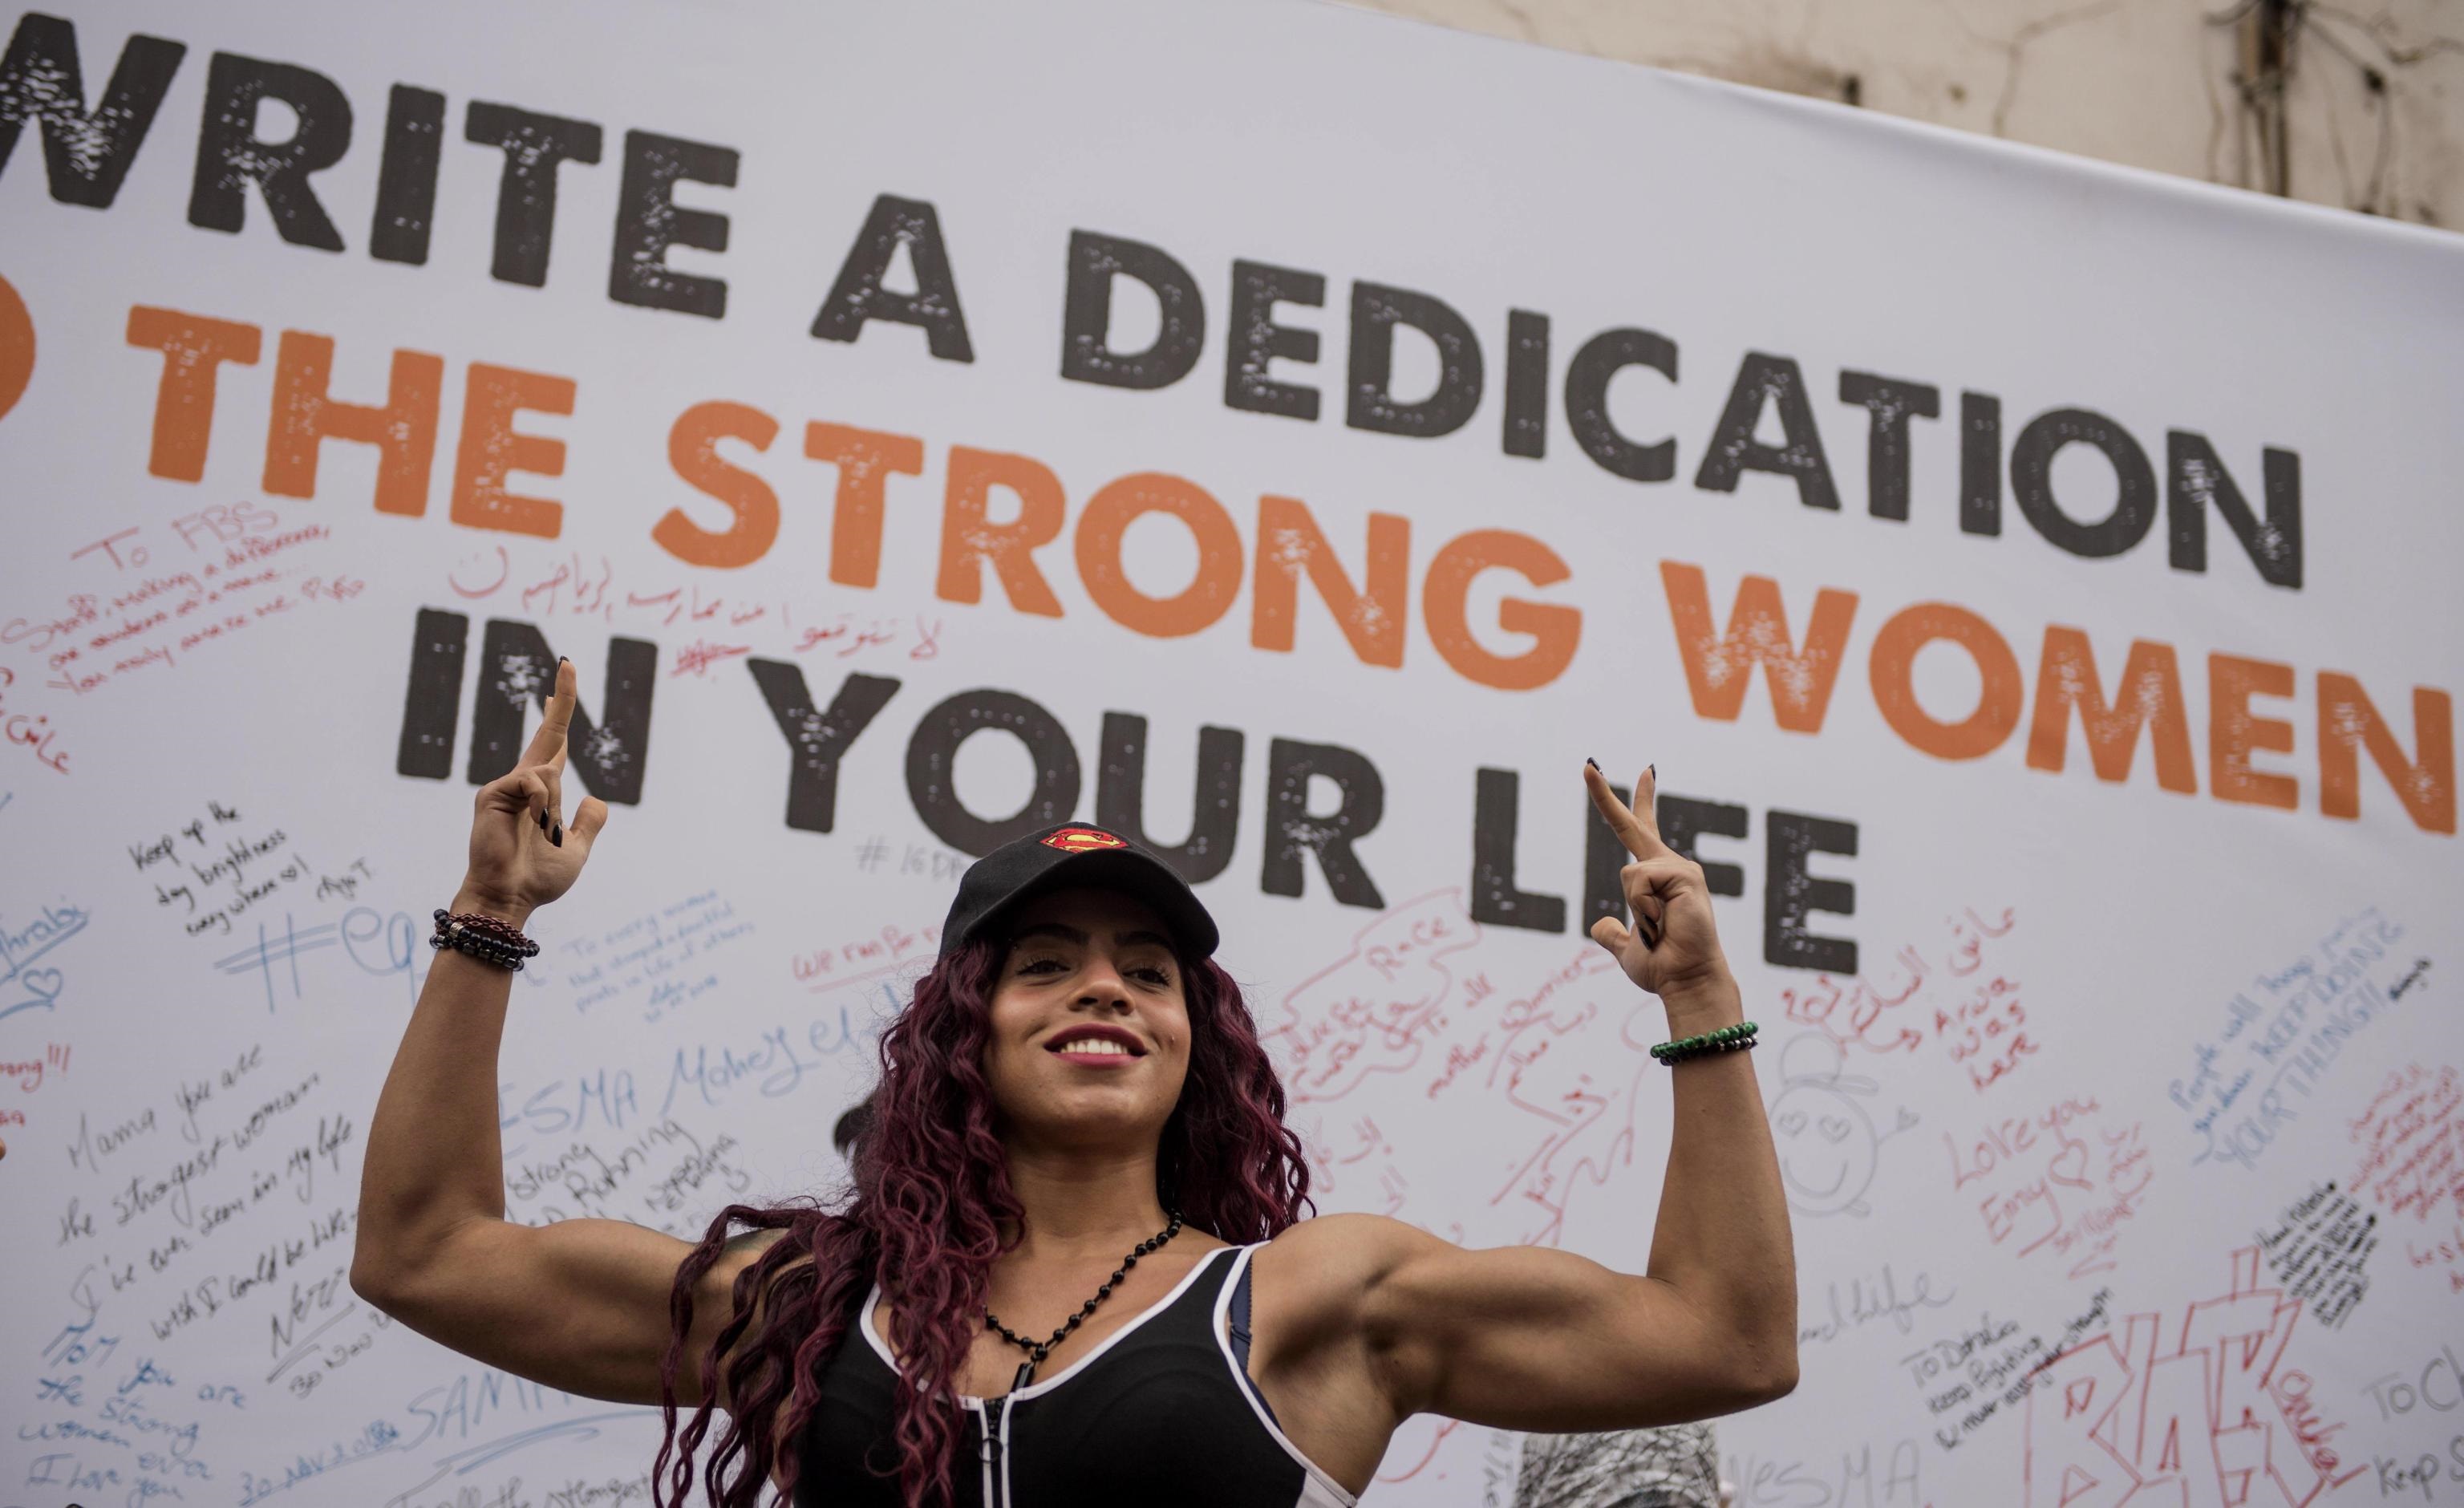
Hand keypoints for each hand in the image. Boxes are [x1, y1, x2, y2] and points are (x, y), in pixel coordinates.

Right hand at [461, 658, 608, 918]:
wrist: (510, 898)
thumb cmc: (537, 879)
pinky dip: (544, 806)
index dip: (557, 715)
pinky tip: (535, 825)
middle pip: (547, 733)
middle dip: (562, 699)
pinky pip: (535, 782)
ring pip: (551, 771)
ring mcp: (506, 786)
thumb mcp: (576, 849)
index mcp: (542, 793)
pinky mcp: (493, 792)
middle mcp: (523, 783)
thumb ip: (588, 824)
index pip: (552, 745)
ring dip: (555, 809)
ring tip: (543, 834)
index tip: (560, 686)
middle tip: (569, 664)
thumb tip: (596, 799)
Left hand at [1584, 762, 1734, 1009]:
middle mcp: (1672, 866)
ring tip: (1658, 930)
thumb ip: (1613, 934)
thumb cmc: (1663, 966)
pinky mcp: (1685, 874)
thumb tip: (1600, 925)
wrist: (1685, 981)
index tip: (1646, 771)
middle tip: (1586, 765)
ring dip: (1637, 911)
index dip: (1639, 801)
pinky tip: (1664, 924)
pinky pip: (1638, 881)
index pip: (1644, 831)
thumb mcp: (1627, 947)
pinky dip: (1644, 909)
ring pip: (1628, 874)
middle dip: (1604, 795)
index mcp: (1658, 878)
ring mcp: (1681, 868)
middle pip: (1634, 824)